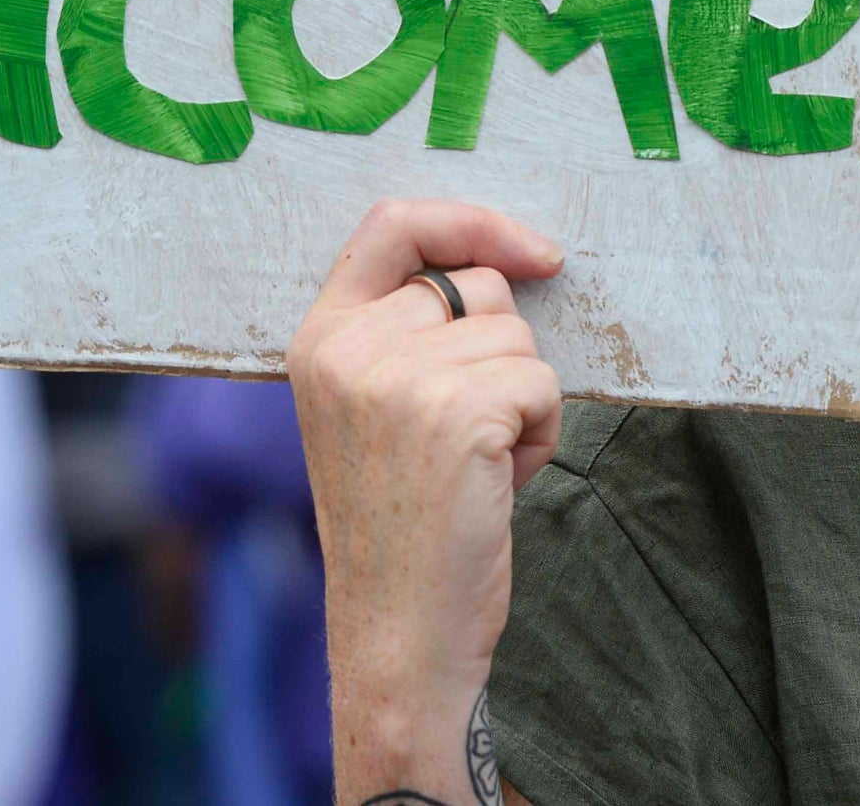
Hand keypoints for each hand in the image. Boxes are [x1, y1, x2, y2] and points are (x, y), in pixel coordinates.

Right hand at [291, 199, 563, 802]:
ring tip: (476, 467)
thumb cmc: (400, 529)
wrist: (396, 638)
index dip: (471, 221)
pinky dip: (540, 433)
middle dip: (502, 352)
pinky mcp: (459, 409)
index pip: (393, 223)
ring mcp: (400, 375)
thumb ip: (404, 335)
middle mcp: (348, 347)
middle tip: (468, 433)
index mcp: (318, 338)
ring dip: (522, 400)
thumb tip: (504, 263)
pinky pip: (541, 382)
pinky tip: (497, 485)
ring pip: (519, 337)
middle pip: (478, 285)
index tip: (531, 250)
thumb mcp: (370, 411)